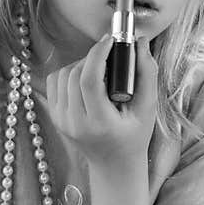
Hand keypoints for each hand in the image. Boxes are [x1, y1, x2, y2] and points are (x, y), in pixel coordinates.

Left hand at [46, 33, 157, 174]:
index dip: (97, 54)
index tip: (110, 40)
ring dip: (81, 64)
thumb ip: (147, 72)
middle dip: (92, 58)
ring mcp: (61, 121)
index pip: (89, 81)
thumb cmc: (134, 135)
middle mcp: (75, 123)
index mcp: (99, 123)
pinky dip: (69, 73)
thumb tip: (138, 40)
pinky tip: (85, 79)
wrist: (113, 164)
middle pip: (74, 75)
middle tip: (109, 56)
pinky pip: (55, 82)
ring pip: (62, 75)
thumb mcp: (148, 107)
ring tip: (99, 71)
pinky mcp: (55, 117)